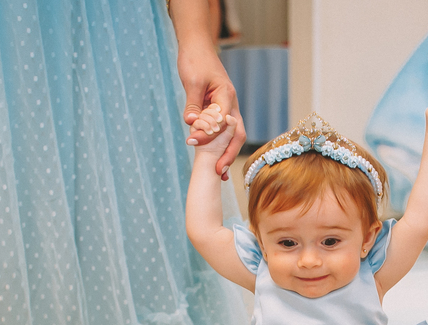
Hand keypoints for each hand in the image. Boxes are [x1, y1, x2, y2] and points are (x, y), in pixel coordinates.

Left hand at [178, 46, 246, 180]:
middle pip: (236, 134)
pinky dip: (221, 147)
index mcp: (226, 96)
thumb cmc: (195, 60)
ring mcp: (228, 109)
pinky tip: (216, 162)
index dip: (208, 135)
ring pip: (233, 136)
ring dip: (227, 154)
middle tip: (219, 172)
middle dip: (228, 154)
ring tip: (221, 174)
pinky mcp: (220, 111)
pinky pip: (224, 132)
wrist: (197, 47)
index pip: (221, 122)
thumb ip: (193, 105)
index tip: (191, 142)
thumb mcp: (192, 83)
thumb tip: (191, 125)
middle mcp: (231, 104)